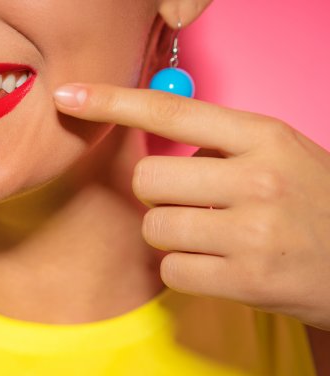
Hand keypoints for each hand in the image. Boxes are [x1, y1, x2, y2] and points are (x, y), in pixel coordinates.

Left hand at [53, 83, 329, 329]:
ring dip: (172, 236)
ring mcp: (252, 231)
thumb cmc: (313, 206)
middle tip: (193, 205)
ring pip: (154, 227)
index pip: (172, 111)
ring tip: (214, 238)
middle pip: (147, 180)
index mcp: (265, 136)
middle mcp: (258, 179)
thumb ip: (221, 145)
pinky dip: (185, 271)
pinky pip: (170, 269)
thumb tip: (152, 143)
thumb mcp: (280, 155)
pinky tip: (219, 267)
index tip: (70, 96)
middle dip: (158, 196)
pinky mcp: (245, 279)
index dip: (113, 102)